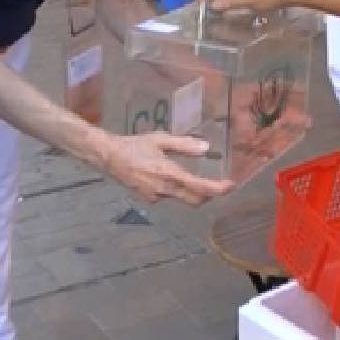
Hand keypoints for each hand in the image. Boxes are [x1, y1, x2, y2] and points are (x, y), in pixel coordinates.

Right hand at [104, 133, 233, 205]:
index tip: (230, 185)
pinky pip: (168, 196)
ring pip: (181, 197)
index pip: (199, 187)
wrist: (109, 157)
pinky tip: (167, 177)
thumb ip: (184, 145)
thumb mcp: (160, 140)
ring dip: (190, 190)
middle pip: (194, 200)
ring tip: (191, 176)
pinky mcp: (149, 199)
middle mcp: (164, 190)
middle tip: (218, 184)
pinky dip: (175, 189)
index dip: (217, 188)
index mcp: (168, 173)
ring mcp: (155, 197)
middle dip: (208, 195)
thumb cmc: (135, 145)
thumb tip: (206, 147)